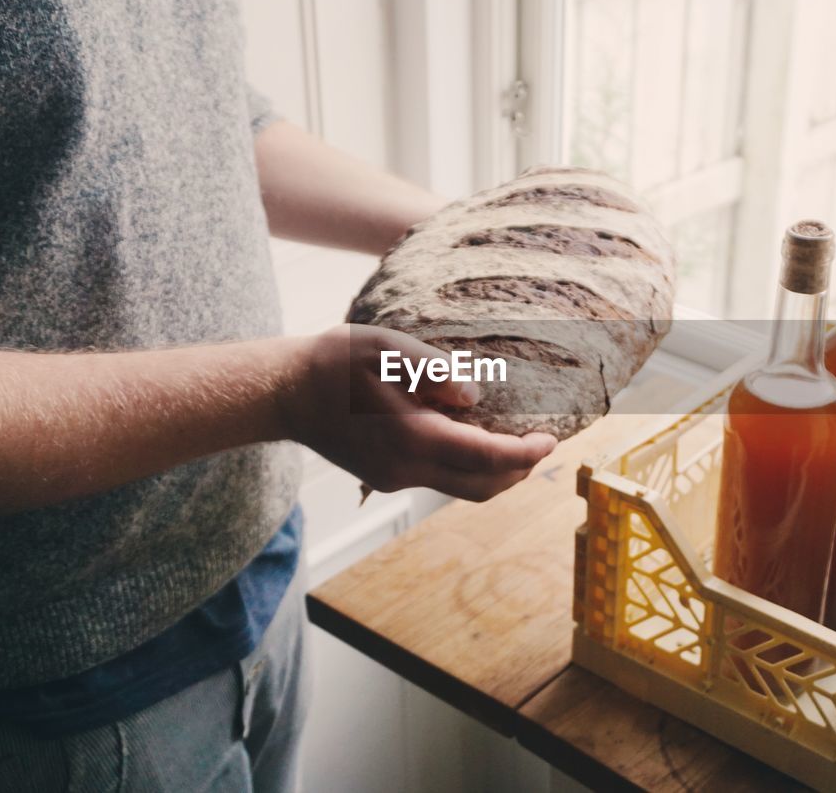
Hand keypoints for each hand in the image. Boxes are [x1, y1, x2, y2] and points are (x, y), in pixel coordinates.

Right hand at [284, 325, 557, 500]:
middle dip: (519, 470)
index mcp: (411, 437)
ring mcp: (394, 478)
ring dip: (495, 472)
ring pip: (462, 488)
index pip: (486, 458)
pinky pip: (441, 479)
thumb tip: (474, 393)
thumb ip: (433, 369)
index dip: (525, 454)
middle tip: (541, 443)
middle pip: (481, 486)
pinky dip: (469, 467)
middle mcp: (405, 468)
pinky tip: (475, 440)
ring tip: (517, 443)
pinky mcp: (386, 477)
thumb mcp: (384, 347)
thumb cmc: (334, 362)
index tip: (551, 440)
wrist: (284, 393)